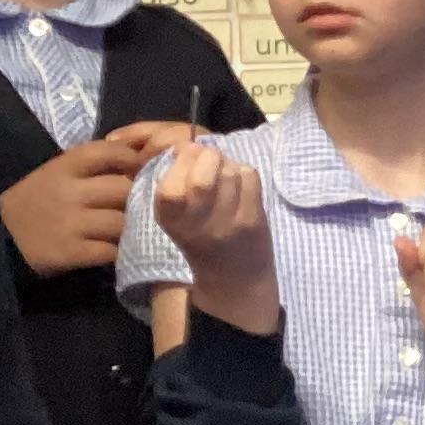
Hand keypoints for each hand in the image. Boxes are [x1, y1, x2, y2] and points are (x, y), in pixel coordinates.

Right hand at [0, 135, 159, 275]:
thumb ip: (89, 167)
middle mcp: (67, 192)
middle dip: (139, 198)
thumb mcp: (54, 174)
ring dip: (133, 228)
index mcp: (62, 168)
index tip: (144, 167)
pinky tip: (120, 252)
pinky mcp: (70, 252)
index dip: (131, 157)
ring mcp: (69, 223)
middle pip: (122, 189)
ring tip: (136, 231)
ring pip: (121, 222)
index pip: (106, 152)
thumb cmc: (33, 204)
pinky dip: (120, 252)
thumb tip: (135, 154)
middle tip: (148, 206)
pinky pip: (110, 251)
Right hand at [150, 142, 278, 337]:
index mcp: (170, 219)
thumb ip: (177, 181)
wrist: (235, 281)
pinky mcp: (253, 220)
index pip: (171, 185)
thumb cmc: (201, 240)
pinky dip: (245, 174)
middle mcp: (197, 224)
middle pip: (204, 172)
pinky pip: (250, 177)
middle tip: (211, 162)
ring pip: (230, 171)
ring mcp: (228, 222)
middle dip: (209, 156)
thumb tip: (190, 143)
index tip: (188, 156)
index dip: (183, 160)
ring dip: (229, 165)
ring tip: (226, 179)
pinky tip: (241, 188)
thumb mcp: (176, 216)